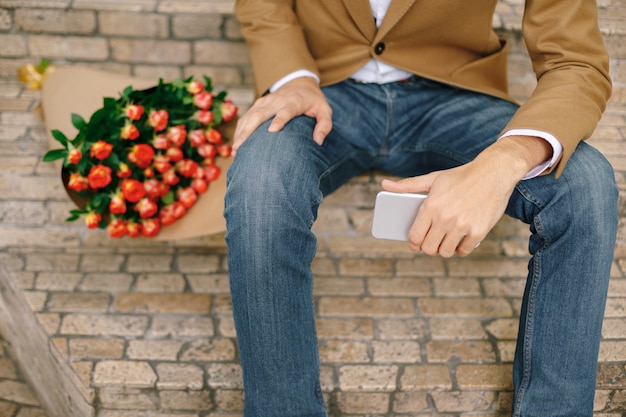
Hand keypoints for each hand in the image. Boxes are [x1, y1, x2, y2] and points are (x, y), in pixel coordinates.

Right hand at [232, 77, 332, 153]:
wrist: (300, 83)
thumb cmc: (313, 102)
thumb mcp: (325, 111)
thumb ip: (324, 125)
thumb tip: (318, 141)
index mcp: (294, 102)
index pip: (286, 111)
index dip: (279, 120)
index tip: (272, 131)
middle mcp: (277, 100)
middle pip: (261, 114)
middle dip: (249, 130)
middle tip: (241, 146)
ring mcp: (266, 101)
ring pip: (250, 115)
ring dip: (241, 131)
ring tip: (236, 149)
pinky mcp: (259, 104)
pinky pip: (247, 116)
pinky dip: (240, 129)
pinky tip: (236, 144)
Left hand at [382, 136, 551, 256]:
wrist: (494, 172)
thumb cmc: (460, 176)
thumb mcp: (432, 178)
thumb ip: (408, 186)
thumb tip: (384, 185)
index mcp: (431, 206)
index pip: (414, 236)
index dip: (413, 243)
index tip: (416, 243)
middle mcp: (445, 218)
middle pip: (428, 248)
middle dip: (427, 247)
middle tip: (431, 243)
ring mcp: (462, 226)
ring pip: (445, 252)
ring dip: (443, 250)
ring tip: (445, 241)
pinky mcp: (479, 232)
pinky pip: (463, 251)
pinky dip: (460, 249)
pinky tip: (460, 241)